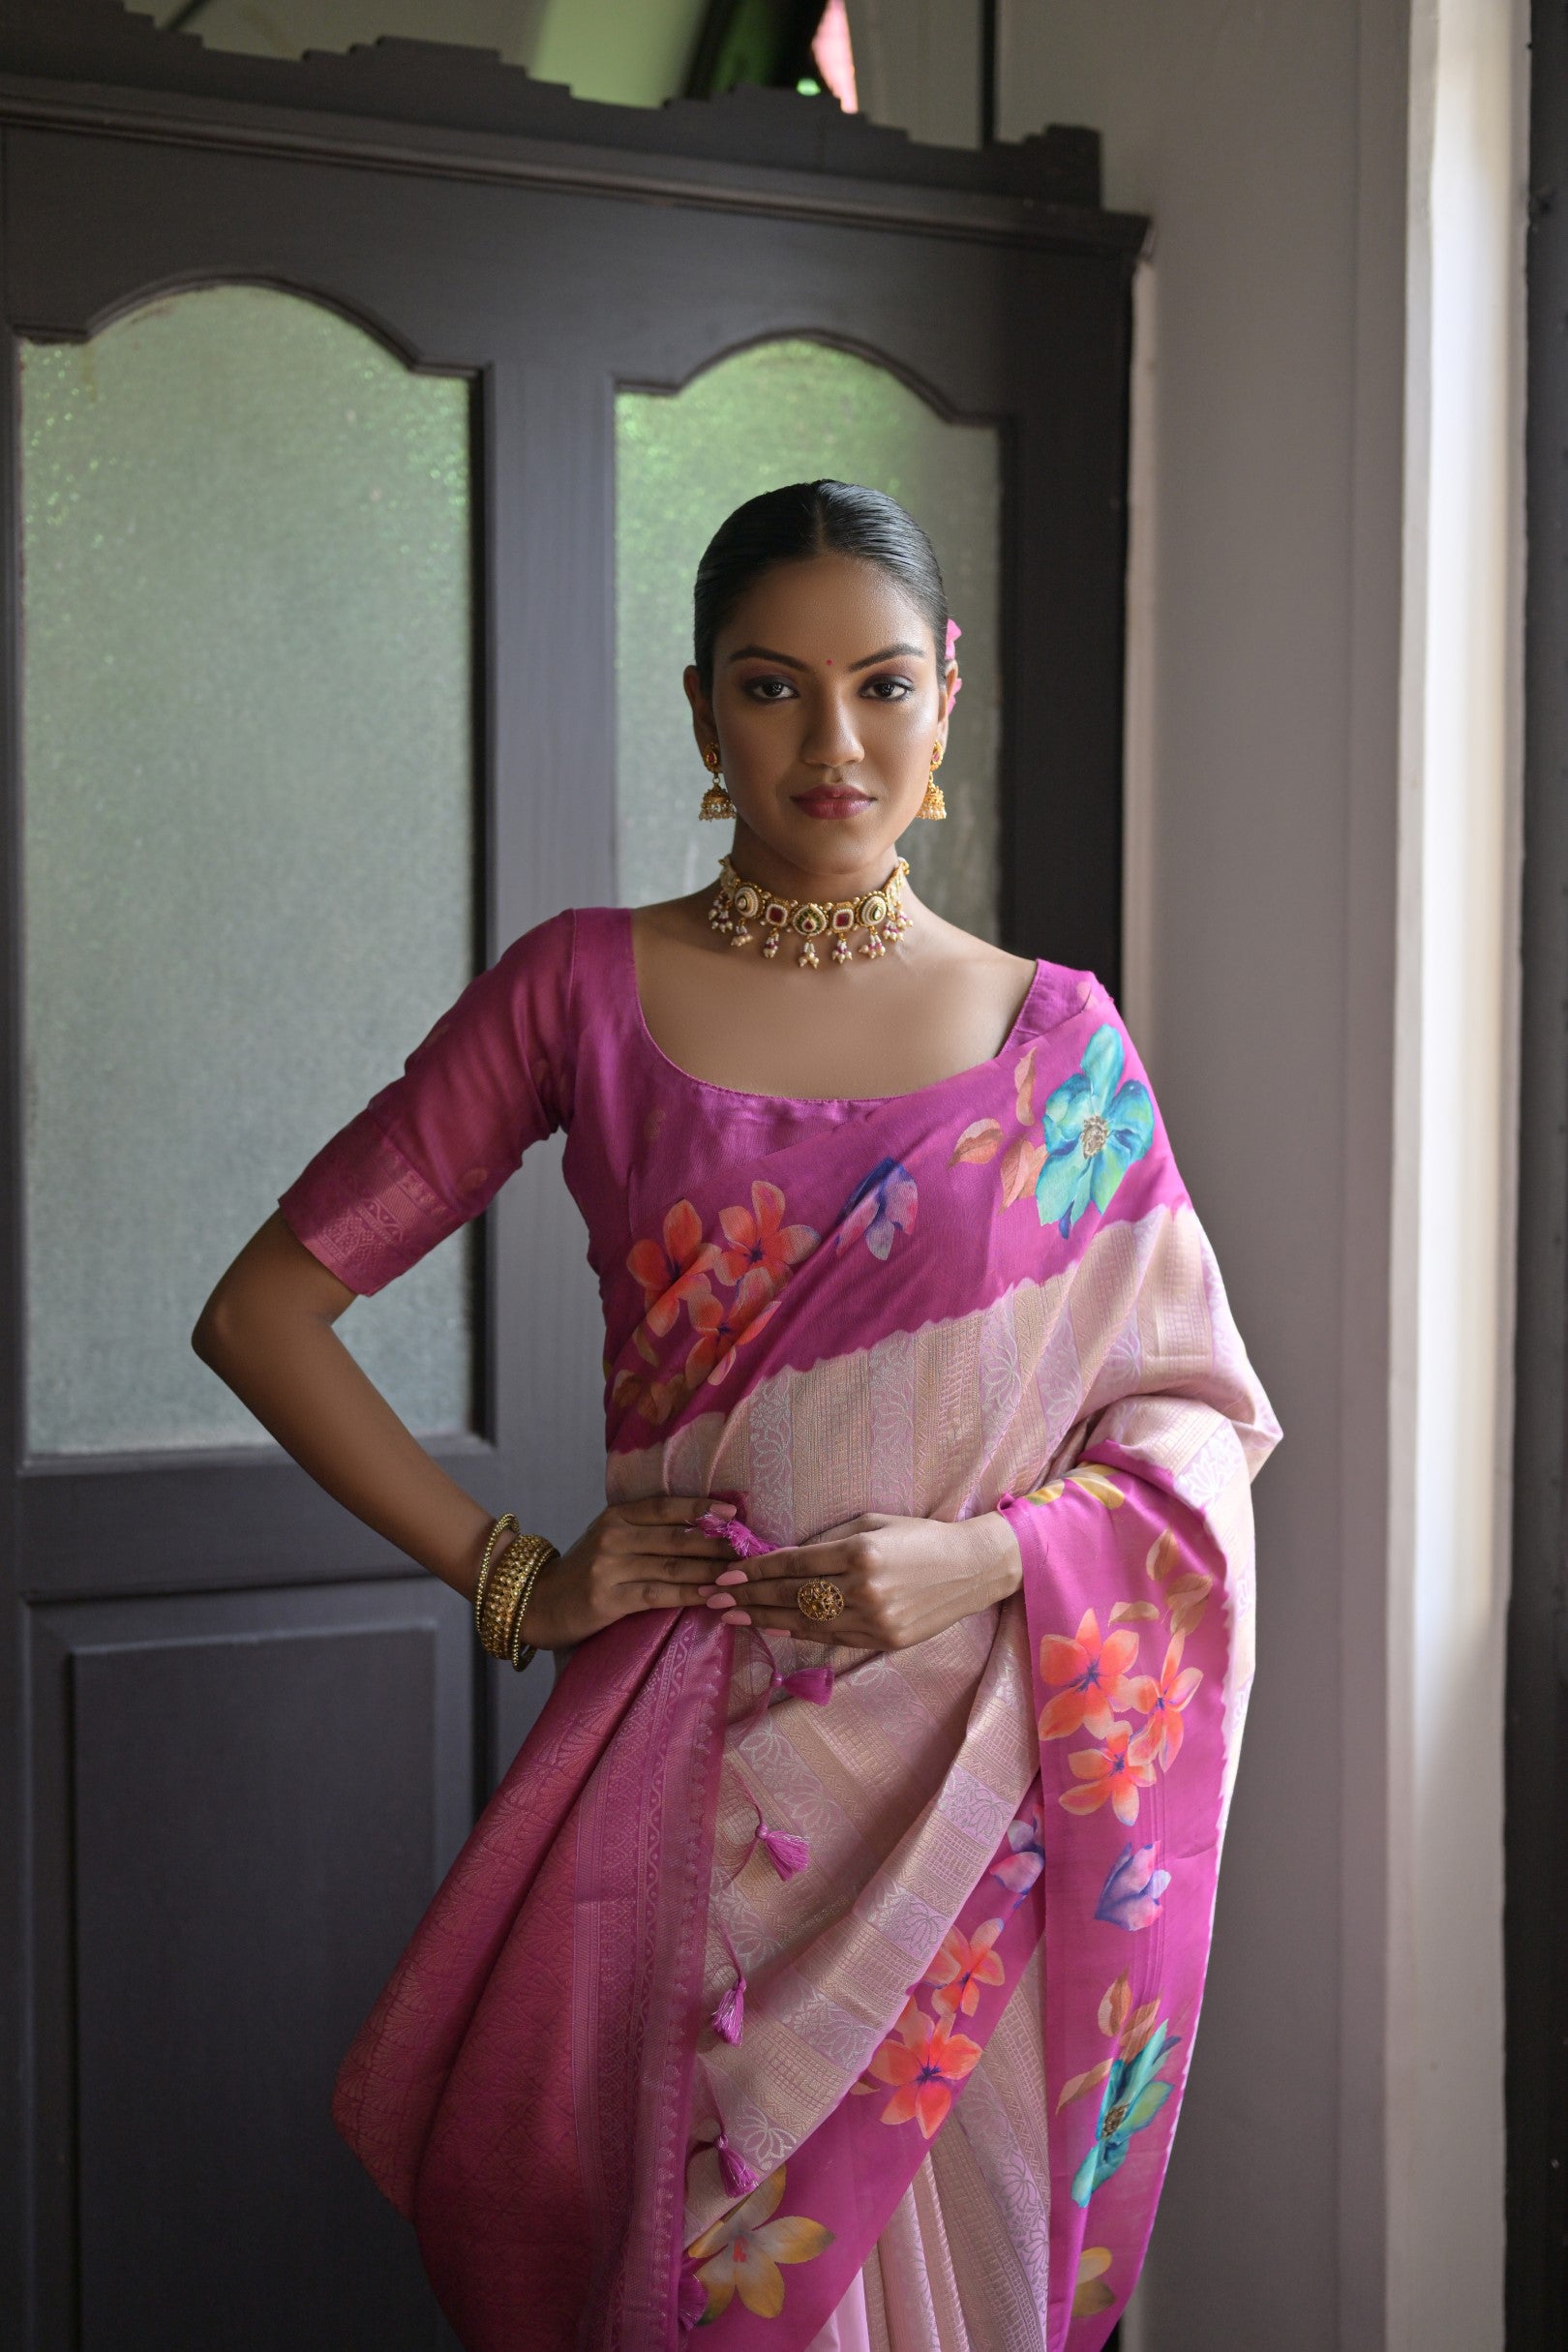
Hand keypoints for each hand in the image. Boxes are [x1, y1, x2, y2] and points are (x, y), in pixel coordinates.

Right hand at [517, 1496, 741, 1650]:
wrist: (538, 1602)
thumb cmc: (584, 1569)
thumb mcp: (609, 1538)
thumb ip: (644, 1530)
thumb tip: (701, 1527)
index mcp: (616, 1516)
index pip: (664, 1506)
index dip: (700, 1507)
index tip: (734, 1510)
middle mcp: (613, 1537)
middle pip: (675, 1537)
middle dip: (717, 1543)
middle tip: (750, 1547)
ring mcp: (609, 1568)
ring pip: (672, 1566)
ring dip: (711, 1570)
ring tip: (742, 1573)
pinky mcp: (608, 1599)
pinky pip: (659, 1595)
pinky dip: (689, 1595)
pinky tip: (712, 1596)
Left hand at [699, 1511, 1021, 1650]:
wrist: (973, 1568)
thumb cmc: (920, 1536)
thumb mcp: (873, 1523)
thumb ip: (827, 1542)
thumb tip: (783, 1560)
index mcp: (859, 1552)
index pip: (793, 1565)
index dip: (755, 1571)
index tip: (725, 1574)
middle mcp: (864, 1588)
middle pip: (792, 1597)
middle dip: (748, 1598)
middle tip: (713, 1599)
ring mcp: (875, 1620)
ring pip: (806, 1622)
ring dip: (764, 1620)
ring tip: (731, 1617)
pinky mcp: (884, 1640)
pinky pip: (832, 1638)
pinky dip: (799, 1634)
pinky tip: (773, 1629)